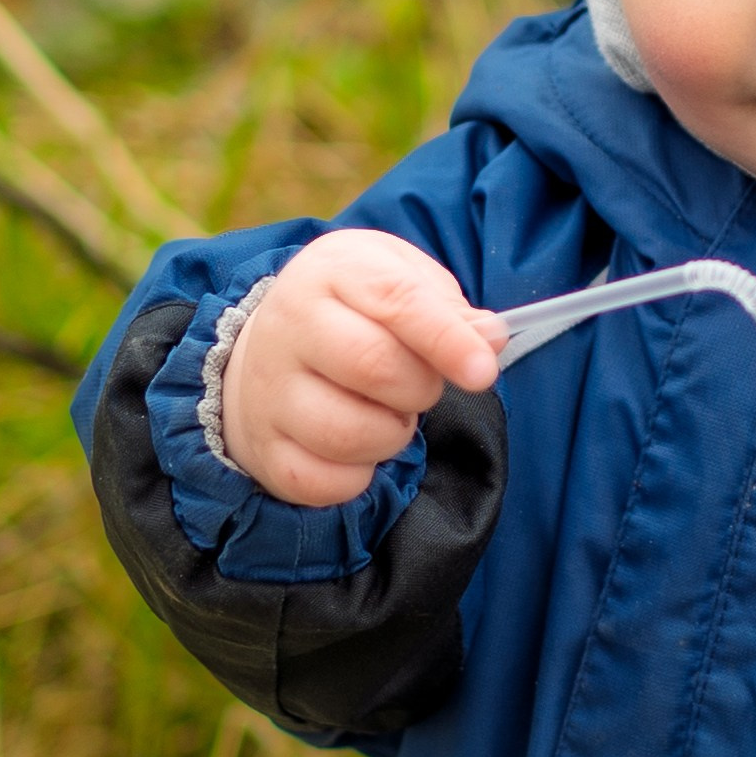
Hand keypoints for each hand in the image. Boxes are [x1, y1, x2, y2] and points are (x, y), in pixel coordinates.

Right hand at [220, 231, 503, 505]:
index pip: (395, 299)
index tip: (483, 371)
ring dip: (391, 435)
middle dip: (420, 388)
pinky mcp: (266, 450)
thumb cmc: (355, 312)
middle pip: (375, 367)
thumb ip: (450, 309)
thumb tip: (489, 340)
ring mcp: (268, 391)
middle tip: (419, 386)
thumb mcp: (402, 282)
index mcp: (331, 273)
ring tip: (385, 413)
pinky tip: (356, 449)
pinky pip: (325, 483)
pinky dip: (357, 477)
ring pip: (350, 433)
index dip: (447, 339)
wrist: (270, 348)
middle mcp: (288, 326)